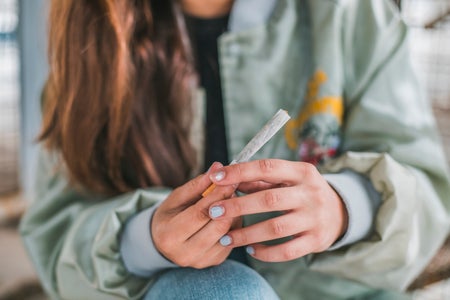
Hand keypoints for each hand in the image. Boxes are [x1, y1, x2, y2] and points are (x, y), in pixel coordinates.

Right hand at [152, 162, 240, 268]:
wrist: (163, 242)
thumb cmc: (170, 215)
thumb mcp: (177, 197)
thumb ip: (197, 184)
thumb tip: (218, 166)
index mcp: (170, 235)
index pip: (200, 213)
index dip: (218, 195)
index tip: (230, 178)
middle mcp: (185, 253)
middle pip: (218, 226)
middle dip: (229, 204)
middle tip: (234, 187)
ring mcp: (201, 261)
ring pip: (229, 234)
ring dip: (234, 213)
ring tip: (231, 198)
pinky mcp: (214, 262)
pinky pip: (232, 240)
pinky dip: (234, 224)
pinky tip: (229, 213)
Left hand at [207, 159, 347, 261]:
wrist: (340, 213)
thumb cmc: (303, 192)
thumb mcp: (288, 179)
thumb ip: (260, 179)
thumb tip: (228, 178)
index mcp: (302, 172)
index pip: (268, 168)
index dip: (240, 172)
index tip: (216, 177)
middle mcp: (311, 193)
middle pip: (269, 199)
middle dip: (238, 206)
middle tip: (214, 212)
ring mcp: (316, 218)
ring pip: (276, 228)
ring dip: (247, 233)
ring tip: (226, 237)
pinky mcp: (317, 240)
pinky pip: (287, 251)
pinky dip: (266, 252)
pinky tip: (250, 250)